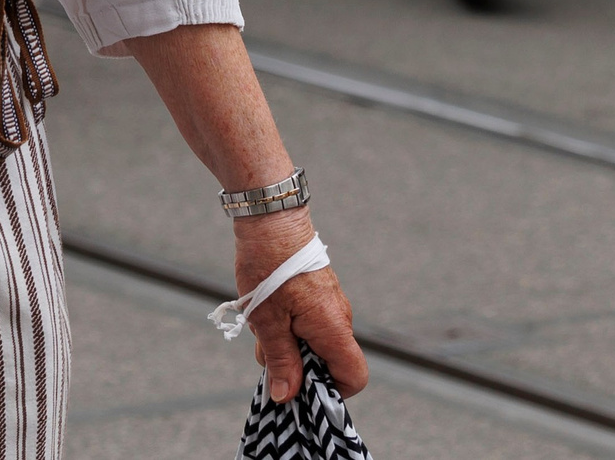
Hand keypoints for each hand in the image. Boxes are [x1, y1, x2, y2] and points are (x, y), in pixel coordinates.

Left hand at [234, 210, 366, 403]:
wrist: (270, 217)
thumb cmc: (269, 265)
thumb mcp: (267, 319)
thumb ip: (279, 360)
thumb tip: (286, 396)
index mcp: (333, 328)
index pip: (354, 377)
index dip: (330, 391)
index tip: (297, 385)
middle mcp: (339, 318)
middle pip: (327, 363)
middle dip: (295, 365)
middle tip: (265, 346)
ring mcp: (329, 305)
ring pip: (312, 342)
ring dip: (285, 342)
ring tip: (260, 320)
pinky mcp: (317, 294)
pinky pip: (306, 323)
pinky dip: (286, 324)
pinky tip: (265, 308)